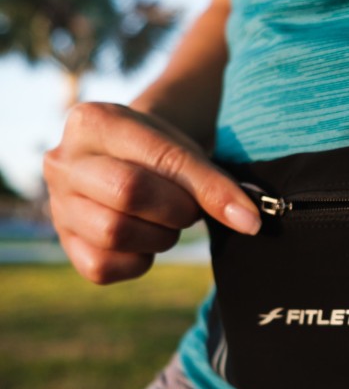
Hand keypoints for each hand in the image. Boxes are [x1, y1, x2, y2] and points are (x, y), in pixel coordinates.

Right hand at [44, 102, 261, 283]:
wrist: (129, 161)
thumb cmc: (160, 154)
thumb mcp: (188, 154)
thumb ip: (217, 185)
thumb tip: (249, 223)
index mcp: (94, 122)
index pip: (160, 160)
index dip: (209, 191)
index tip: (248, 217)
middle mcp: (63, 161)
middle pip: (128, 193)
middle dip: (176, 209)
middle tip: (189, 209)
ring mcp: (58, 204)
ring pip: (114, 232)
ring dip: (159, 236)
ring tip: (166, 221)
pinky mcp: (65, 243)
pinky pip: (102, 267)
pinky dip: (138, 260)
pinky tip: (146, 240)